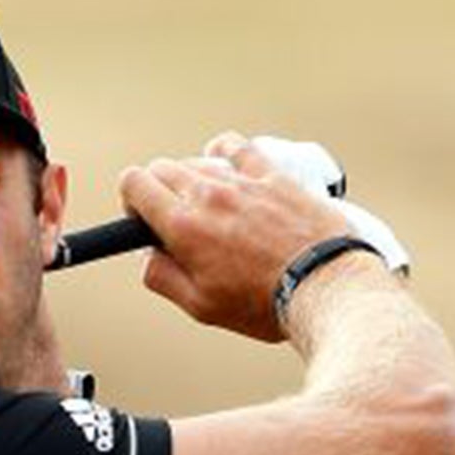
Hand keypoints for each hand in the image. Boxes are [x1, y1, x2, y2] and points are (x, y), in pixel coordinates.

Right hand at [119, 130, 359, 342]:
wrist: (323, 285)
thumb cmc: (264, 303)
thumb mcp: (200, 307)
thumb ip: (162, 277)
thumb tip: (147, 258)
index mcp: (183, 226)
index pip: (135, 183)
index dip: (131, 200)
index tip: (143, 220)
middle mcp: (208, 195)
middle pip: (162, 168)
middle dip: (157, 191)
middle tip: (173, 220)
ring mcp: (242, 181)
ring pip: (196, 161)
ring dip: (191, 180)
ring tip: (207, 208)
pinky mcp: (272, 176)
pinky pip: (238, 147)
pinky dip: (224, 151)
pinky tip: (225, 162)